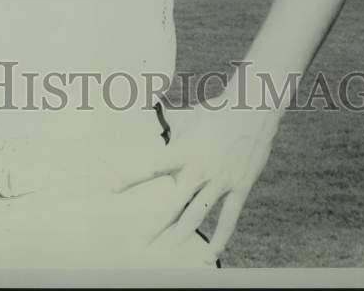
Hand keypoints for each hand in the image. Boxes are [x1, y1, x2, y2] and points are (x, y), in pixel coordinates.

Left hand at [114, 102, 278, 263]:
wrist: (253, 108)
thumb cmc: (215, 109)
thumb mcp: (187, 117)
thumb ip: (170, 129)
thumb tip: (152, 120)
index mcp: (184, 150)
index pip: (151, 166)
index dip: (130, 177)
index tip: (111, 188)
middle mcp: (199, 169)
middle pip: (173, 203)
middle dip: (155, 224)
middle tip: (139, 241)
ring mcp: (221, 180)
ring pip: (197, 215)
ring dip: (181, 236)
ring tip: (168, 252)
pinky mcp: (240, 187)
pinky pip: (229, 219)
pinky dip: (220, 239)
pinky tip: (210, 255)